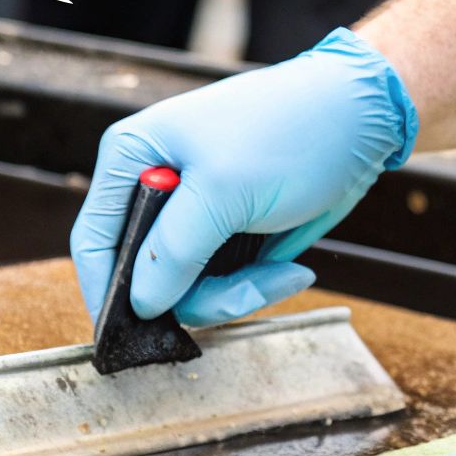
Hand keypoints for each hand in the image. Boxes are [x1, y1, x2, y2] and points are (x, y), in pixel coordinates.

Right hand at [70, 28, 415, 326]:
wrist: (360, 121)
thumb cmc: (289, 132)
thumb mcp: (223, 191)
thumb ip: (173, 250)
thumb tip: (141, 303)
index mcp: (133, 159)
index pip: (95, 240)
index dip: (108, 291)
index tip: (132, 334)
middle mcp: (157, 189)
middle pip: (146, 276)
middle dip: (195, 296)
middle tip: (244, 293)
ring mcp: (197, 216)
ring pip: (190, 289)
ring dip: (236, 294)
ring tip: (283, 272)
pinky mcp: (232, 234)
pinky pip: (226, 283)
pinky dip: (257, 286)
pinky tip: (292, 269)